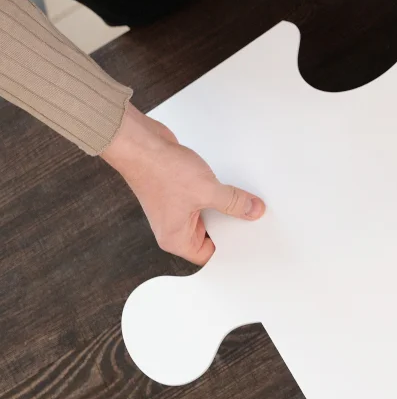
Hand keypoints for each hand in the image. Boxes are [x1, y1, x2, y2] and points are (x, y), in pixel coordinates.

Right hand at [100, 105, 264, 264]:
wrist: (141, 143)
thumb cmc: (159, 170)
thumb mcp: (207, 190)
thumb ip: (233, 202)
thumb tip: (252, 210)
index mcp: (175, 239)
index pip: (208, 255)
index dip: (230, 248)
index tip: (251, 240)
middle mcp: (173, 227)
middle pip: (211, 236)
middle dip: (231, 226)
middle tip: (253, 220)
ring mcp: (176, 210)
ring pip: (209, 216)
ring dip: (225, 208)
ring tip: (244, 202)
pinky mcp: (179, 193)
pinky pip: (205, 200)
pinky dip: (217, 195)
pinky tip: (231, 189)